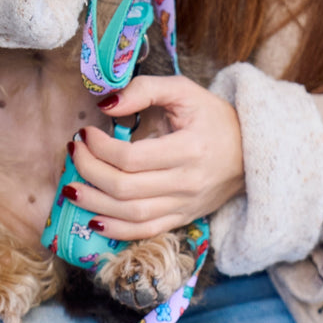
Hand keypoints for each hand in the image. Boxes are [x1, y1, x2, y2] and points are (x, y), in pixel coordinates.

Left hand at [65, 74, 244, 239]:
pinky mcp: (183, 218)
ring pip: (130, 215)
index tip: (85, 133)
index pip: (131, 158)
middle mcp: (187, 183)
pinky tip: (93, 221)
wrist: (251, 150)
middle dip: (89, 171)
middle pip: (124, 188)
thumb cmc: (213, 117)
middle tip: (73, 152)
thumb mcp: (184, 91)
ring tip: (71, 188)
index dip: (99, 148)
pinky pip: (145, 232)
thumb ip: (144, 90)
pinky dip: (116, 231)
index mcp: (189, 149)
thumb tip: (105, 103)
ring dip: (94, 204)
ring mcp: (185, 206)